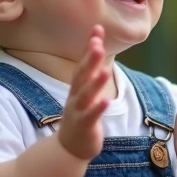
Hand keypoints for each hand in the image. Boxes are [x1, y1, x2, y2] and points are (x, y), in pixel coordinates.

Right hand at [57, 26, 109, 160]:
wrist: (71, 146)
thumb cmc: (82, 114)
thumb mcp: (87, 91)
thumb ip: (92, 71)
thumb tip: (98, 46)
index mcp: (78, 86)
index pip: (83, 62)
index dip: (89, 46)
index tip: (97, 29)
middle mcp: (75, 95)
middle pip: (81, 75)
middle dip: (89, 60)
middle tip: (97, 45)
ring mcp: (78, 111)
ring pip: (85, 95)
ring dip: (95, 83)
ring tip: (105, 71)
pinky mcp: (84, 126)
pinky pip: (91, 116)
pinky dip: (97, 108)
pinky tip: (106, 101)